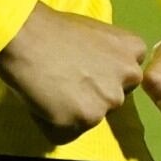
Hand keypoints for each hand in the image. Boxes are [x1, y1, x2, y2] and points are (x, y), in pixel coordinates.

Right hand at [0, 3, 151, 140]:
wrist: (27, 36)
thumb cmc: (54, 28)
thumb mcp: (95, 33)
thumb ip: (107, 55)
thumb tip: (99, 71)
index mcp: (134, 50)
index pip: (129, 75)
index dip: (106, 74)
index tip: (88, 69)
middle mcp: (129, 77)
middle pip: (114, 98)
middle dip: (94, 95)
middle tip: (68, 82)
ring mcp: (108, 101)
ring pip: (92, 118)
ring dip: (75, 112)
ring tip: (53, 91)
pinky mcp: (85, 120)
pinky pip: (68, 133)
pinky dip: (55, 124)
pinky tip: (44, 103)